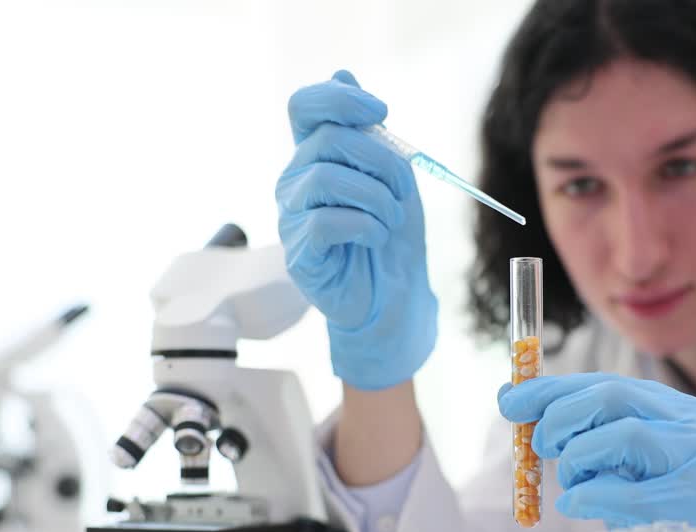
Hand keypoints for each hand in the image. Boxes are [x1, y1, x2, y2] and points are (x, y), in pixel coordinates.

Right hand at [276, 70, 436, 390]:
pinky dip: (365, 225)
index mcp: (315, 155)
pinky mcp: (298, 253)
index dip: (340, 98)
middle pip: (329, 139)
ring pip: (327, 178)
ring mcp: (292, 216)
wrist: (396, 296)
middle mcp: (296, 180)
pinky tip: (377, 237)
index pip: (305, 105)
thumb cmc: (391, 233)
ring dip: (376, 196)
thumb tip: (342, 72)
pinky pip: (324, 221)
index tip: (381, 112)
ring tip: (392, 219)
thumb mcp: (391, 174)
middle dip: (381, 160)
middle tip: (403, 190)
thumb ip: (368, 131)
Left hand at [498, 372, 695, 527]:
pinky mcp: (693, 501)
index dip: (552, 389)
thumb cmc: (639, 508)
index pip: (604, 382)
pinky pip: (627, 492)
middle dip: (561, 417)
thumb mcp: (603, 459)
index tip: (510, 401)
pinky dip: (588, 497)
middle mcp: (690, 425)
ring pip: (624, 435)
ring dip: (578, 459)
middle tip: (539, 447)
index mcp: (669, 407)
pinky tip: (574, 506)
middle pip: (612, 397)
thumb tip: (508, 394)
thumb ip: (568, 426)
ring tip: (573, 484)